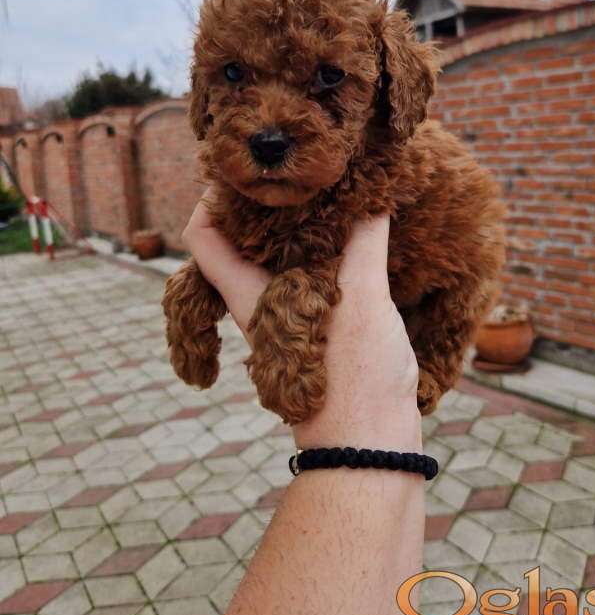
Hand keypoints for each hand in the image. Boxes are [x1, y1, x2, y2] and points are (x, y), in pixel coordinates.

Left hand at [182, 192, 420, 450]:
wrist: (370, 445)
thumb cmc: (355, 377)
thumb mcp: (361, 299)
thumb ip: (363, 244)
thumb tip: (370, 197)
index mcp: (251, 293)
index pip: (204, 237)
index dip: (210, 199)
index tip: (239, 170)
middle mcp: (264, 302)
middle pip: (244, 242)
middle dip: (266, 205)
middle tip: (297, 171)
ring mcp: (292, 316)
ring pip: (283, 259)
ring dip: (301, 227)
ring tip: (331, 193)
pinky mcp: (322, 328)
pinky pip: (315, 276)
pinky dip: (330, 251)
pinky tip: (360, 236)